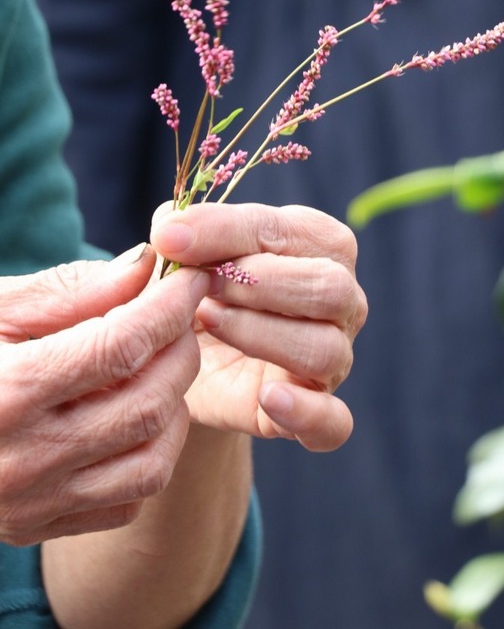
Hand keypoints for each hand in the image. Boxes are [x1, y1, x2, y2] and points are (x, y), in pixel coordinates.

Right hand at [0, 246, 209, 544]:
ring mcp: (31, 504)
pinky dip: (151, 452)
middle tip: (179, 316)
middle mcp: (20, 460)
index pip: (120, 345)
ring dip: (174, 404)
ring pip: (152, 460)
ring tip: (158, 364)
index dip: (170, 305)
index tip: (191, 278)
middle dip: (180, 349)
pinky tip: (132, 413)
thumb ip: (70, 290)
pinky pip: (130, 499)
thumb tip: (147, 268)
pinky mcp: (38, 528)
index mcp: (4, 392)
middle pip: (147, 403)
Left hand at [151, 203, 367, 451]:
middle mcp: (341, 297)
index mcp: (319, 242)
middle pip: (329, 287)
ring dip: (262, 334)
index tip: (168, 238)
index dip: (223, 231)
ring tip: (211, 324)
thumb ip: (182, 237)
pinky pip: (333, 420)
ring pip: (325, 349)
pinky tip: (267, 396)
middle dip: (258, 283)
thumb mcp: (185, 258)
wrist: (185, 361)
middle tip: (202, 288)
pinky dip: (305, 411)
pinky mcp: (317, 410)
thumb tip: (169, 230)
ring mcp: (336, 356)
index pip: (284, 230)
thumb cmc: (196, 292)